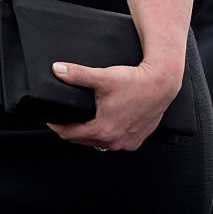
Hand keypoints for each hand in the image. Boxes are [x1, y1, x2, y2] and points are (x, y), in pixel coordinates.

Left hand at [46, 60, 180, 150]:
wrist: (161, 84)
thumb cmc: (135, 82)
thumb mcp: (102, 76)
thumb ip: (77, 74)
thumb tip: (57, 70)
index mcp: (102, 129)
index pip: (70, 134)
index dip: (57, 125)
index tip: (51, 119)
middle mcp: (114, 141)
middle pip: (83, 140)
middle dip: (72, 130)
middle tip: (66, 117)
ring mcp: (126, 143)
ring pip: (99, 143)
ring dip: (89, 134)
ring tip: (83, 119)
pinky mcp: (136, 141)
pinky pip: (115, 142)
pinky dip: (106, 135)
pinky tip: (105, 123)